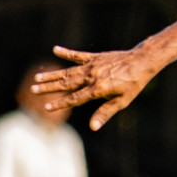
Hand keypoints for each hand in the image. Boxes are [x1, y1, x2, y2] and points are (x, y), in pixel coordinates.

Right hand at [33, 45, 162, 130]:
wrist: (142, 62)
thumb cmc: (134, 84)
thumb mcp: (122, 101)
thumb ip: (105, 113)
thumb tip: (93, 127)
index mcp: (98, 89)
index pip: (75, 98)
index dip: (61, 103)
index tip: (47, 107)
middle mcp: (92, 77)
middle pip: (66, 84)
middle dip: (49, 88)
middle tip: (33, 89)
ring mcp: (93, 66)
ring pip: (68, 71)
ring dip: (52, 74)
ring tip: (37, 77)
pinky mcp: (96, 57)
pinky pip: (78, 55)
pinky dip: (67, 53)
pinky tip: (55, 49)